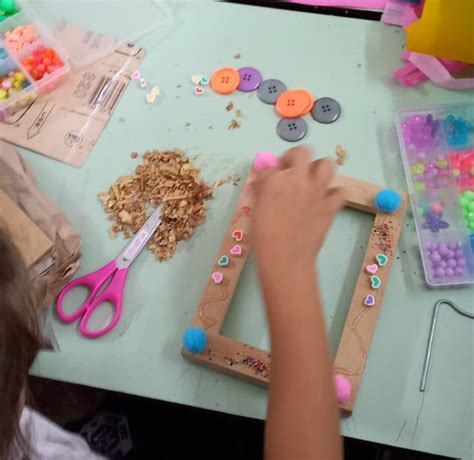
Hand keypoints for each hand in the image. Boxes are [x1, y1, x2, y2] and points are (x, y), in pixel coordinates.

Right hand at [252, 146, 342, 268]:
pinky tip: (325, 201)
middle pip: (303, 152)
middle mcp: (298, 179)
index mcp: (275, 179)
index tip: (272, 176)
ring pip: (327, 164)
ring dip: (319, 169)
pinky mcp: (330, 206)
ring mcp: (317, 191)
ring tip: (312, 181)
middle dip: (297, 158)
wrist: (285, 257)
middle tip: (292, 171)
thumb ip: (260, 191)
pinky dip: (334, 194)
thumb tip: (260, 182)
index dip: (273, 168)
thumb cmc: (264, 237)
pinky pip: (339, 191)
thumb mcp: (256, 211)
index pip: (274, 162)